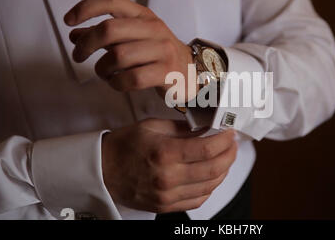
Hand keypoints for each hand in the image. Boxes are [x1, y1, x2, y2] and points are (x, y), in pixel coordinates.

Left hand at [64, 0, 194, 98]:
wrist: (192, 73)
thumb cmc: (158, 55)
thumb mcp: (134, 39)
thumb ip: (105, 37)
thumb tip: (74, 35)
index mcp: (144, 16)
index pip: (112, 1)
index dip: (86, 8)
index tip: (69, 21)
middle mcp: (154, 29)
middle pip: (109, 29)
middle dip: (86, 44)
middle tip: (78, 56)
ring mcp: (162, 51)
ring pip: (117, 56)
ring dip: (101, 69)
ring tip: (104, 73)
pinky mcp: (166, 73)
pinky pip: (131, 78)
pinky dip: (116, 83)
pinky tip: (117, 83)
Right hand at [101, 119, 236, 212]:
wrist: (101, 170)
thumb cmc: (125, 146)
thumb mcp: (152, 126)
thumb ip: (182, 128)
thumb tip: (207, 128)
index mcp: (164, 153)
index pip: (207, 148)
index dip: (225, 140)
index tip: (230, 133)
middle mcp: (168, 177)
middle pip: (214, 169)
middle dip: (230, 155)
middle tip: (233, 145)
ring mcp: (167, 195)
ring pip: (210, 186)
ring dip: (224, 171)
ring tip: (225, 158)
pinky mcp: (165, 206)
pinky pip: (198, 200)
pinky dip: (210, 187)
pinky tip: (212, 176)